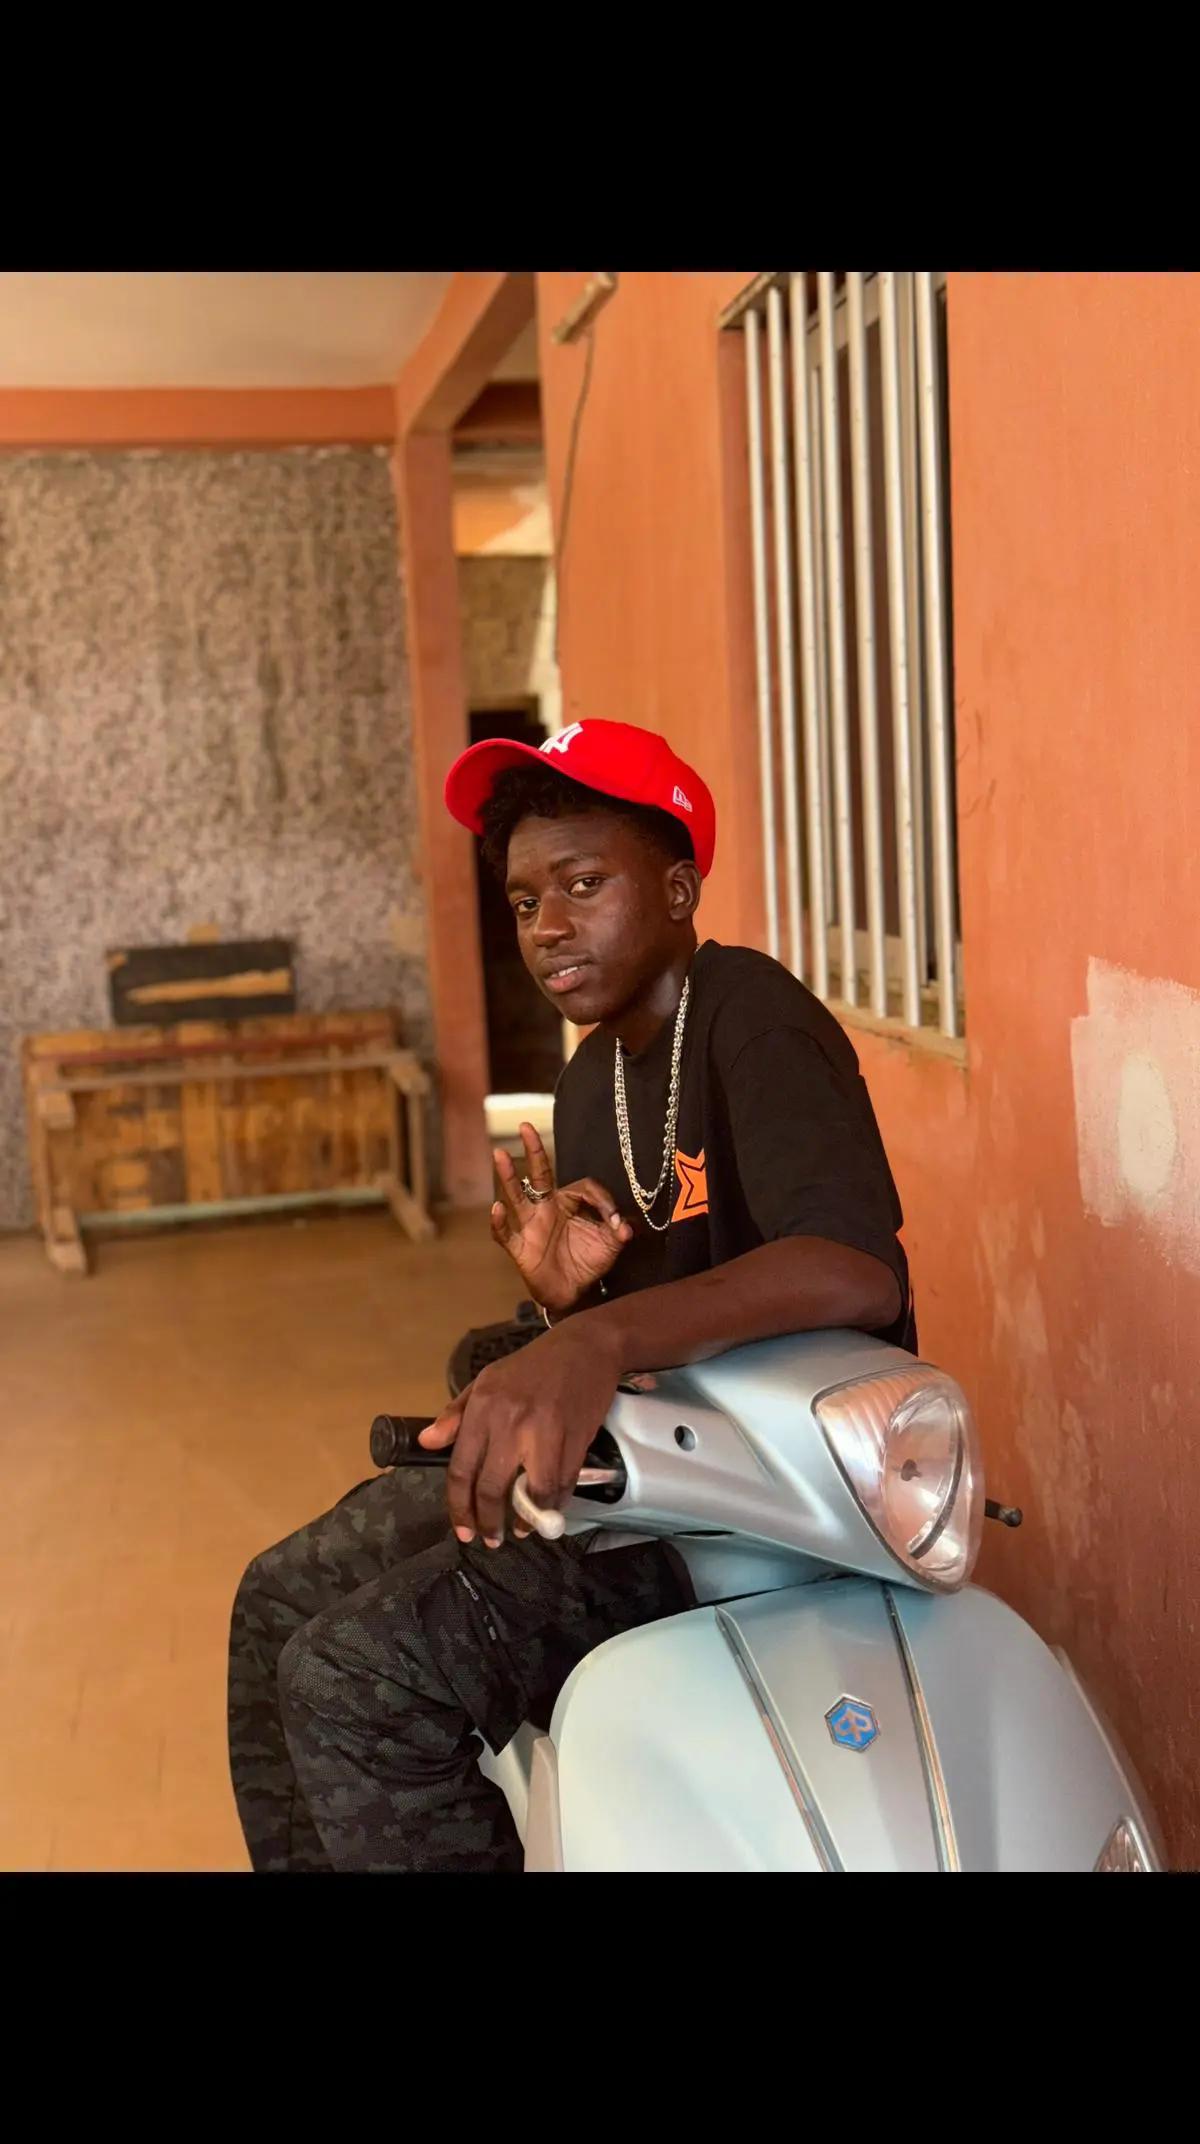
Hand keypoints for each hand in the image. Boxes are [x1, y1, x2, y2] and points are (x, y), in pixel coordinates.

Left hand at [418, 1321, 620, 1545]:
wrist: (587, 1347)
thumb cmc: (532, 1365)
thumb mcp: (485, 1380)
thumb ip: (454, 1415)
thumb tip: (426, 1443)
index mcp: (483, 1408)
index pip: (462, 1469)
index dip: (459, 1507)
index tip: (463, 1530)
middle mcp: (511, 1423)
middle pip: (492, 1488)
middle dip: (488, 1522)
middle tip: (490, 1539)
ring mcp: (545, 1433)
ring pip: (532, 1493)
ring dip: (525, 1521)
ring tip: (519, 1531)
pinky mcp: (576, 1441)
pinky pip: (562, 1484)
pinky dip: (554, 1505)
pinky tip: (546, 1511)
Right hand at [490, 1123, 630, 1315]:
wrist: (573, 1294)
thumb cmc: (588, 1262)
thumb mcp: (610, 1245)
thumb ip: (620, 1231)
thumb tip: (625, 1227)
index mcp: (569, 1203)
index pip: (582, 1187)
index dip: (601, 1199)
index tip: (615, 1220)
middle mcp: (547, 1209)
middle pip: (540, 1175)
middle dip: (533, 1151)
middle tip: (525, 1126)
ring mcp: (531, 1226)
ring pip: (517, 1196)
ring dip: (509, 1176)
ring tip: (500, 1155)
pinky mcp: (520, 1248)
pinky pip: (506, 1233)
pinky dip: (499, 1222)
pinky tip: (497, 1208)